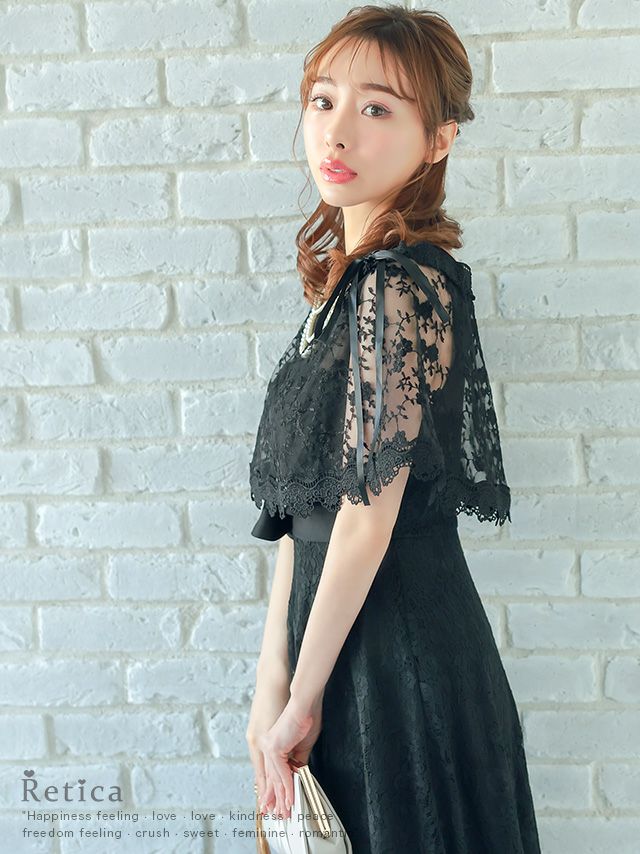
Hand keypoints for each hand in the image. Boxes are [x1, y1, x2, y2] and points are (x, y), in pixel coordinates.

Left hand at [258, 695, 322, 819]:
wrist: (305, 704)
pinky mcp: (273, 748)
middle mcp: (265, 747)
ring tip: (286, 812)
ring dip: (282, 798)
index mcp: (271, 744)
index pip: (272, 772)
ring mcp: (268, 747)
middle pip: (271, 778)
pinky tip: (291, 799)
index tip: (279, 803)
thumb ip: (298, 759)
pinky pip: (281, 774)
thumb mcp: (303, 744)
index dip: (276, 789)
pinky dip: (287, 788)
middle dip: (276, 799)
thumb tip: (298, 774)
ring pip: (275, 779)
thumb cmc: (306, 717)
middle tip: (279, 815)